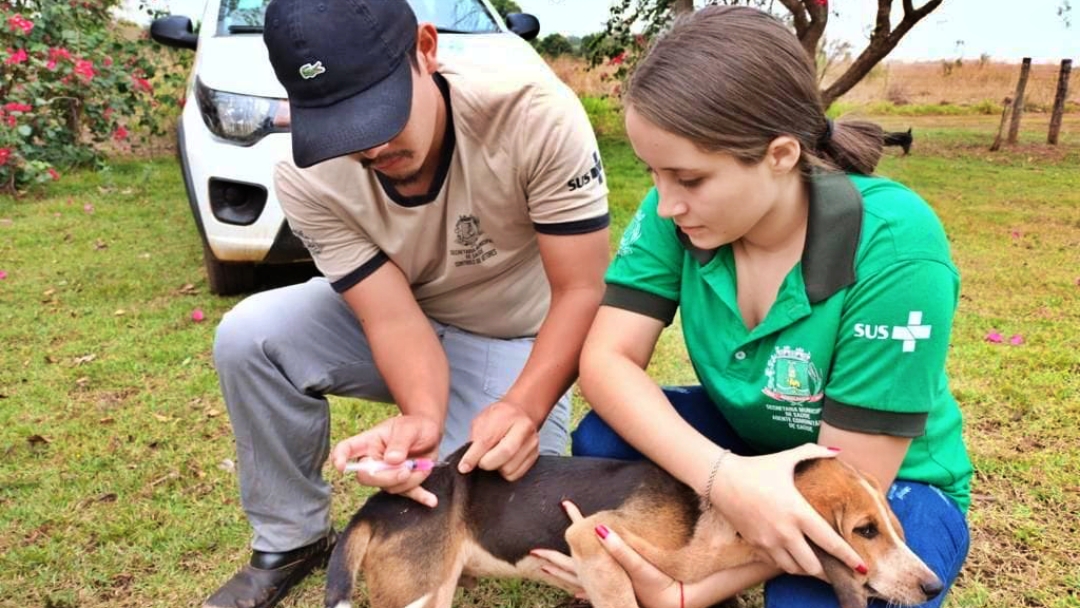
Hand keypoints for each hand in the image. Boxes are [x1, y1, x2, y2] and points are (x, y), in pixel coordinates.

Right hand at [330, 414, 441, 506]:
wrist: (429, 432)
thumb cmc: (415, 426)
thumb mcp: (409, 428)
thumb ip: (400, 442)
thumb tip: (391, 460)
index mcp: (370, 442)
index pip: (347, 448)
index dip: (340, 457)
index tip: (340, 466)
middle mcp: (374, 460)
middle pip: (367, 477)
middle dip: (386, 477)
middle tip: (406, 470)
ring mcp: (388, 474)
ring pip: (389, 487)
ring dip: (410, 479)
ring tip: (422, 463)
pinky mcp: (404, 483)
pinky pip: (410, 493)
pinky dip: (421, 497)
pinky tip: (431, 501)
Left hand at [458, 399, 539, 480]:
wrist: (520, 413)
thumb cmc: (498, 418)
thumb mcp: (482, 421)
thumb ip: (475, 439)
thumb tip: (466, 464)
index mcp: (507, 415)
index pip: (488, 440)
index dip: (473, 456)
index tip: (463, 467)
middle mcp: (524, 428)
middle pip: (505, 454)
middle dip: (487, 463)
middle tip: (480, 462)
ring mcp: (532, 443)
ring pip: (510, 468)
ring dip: (497, 468)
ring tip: (493, 458)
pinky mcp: (534, 456)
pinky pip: (516, 474)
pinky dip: (505, 473)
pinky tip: (503, 462)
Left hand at [531, 501, 681, 607]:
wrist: (668, 604)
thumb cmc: (654, 585)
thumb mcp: (636, 564)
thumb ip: (619, 547)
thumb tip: (599, 528)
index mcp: (598, 567)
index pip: (578, 541)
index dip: (571, 522)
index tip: (562, 505)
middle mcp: (594, 578)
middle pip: (566, 565)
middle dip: (550, 557)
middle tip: (533, 551)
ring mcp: (599, 587)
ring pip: (573, 578)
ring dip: (560, 571)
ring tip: (545, 568)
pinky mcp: (608, 593)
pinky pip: (585, 587)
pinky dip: (577, 584)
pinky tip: (575, 590)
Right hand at [707, 444, 863, 577]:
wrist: (721, 479)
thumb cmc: (757, 468)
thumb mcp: (787, 458)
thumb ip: (814, 452)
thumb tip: (838, 450)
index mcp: (798, 512)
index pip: (830, 542)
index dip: (849, 558)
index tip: (863, 568)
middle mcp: (785, 532)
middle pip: (813, 566)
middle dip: (828, 571)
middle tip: (837, 569)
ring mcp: (769, 541)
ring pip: (795, 569)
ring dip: (807, 569)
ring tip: (815, 563)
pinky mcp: (755, 544)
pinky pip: (777, 563)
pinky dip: (788, 563)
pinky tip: (793, 556)